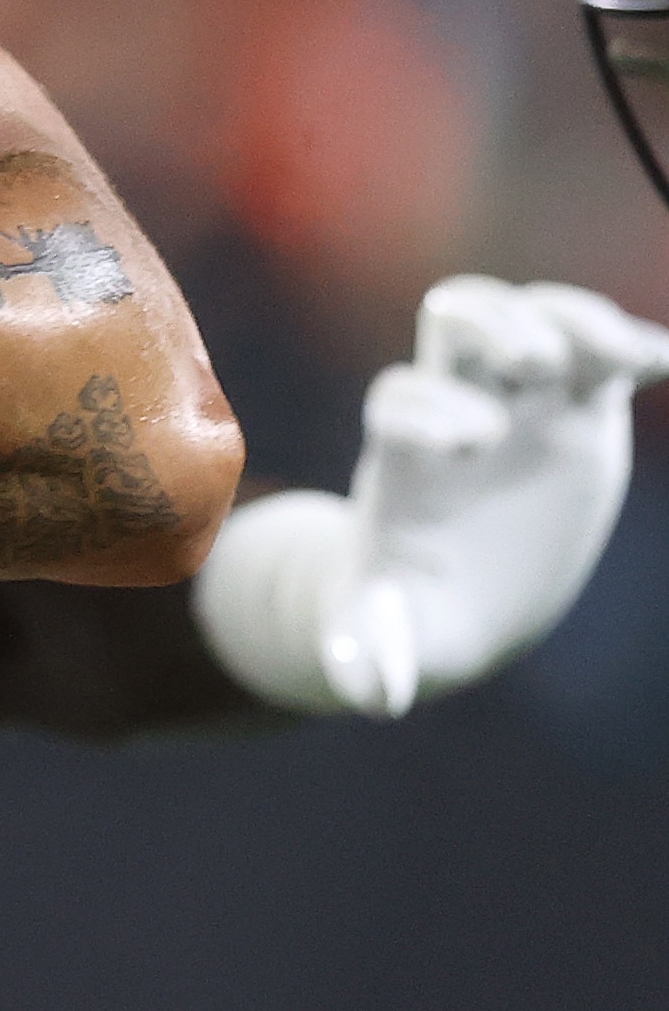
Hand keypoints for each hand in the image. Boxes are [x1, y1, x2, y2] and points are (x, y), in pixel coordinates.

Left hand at [193, 277, 668, 716]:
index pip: (400, 399)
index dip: (430, 410)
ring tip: (619, 356)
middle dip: (493, 325)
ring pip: (532, 318)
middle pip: (455, 319)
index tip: (469, 448)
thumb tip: (372, 692)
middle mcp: (457, 410)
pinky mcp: (577, 413)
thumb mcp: (383, 640)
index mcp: (405, 460)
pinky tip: (665, 359)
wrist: (453, 595)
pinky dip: (635, 347)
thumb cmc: (411, 612)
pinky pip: (604, 357)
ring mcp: (519, 403)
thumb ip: (371, 655)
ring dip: (570, 319)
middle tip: (530, 364)